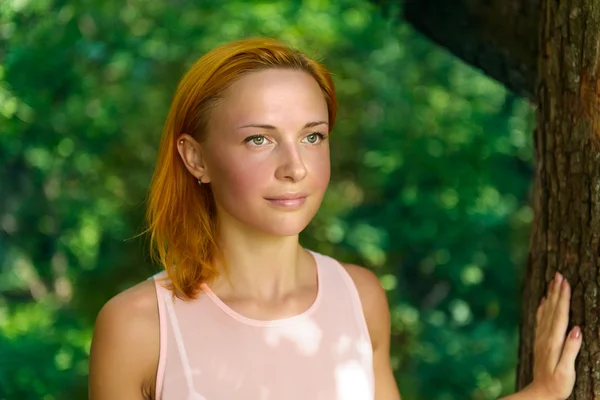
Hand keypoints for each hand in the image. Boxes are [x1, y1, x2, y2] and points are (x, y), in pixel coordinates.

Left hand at [529, 272, 581, 399]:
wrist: (540, 393)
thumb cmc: (557, 384)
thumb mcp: (567, 370)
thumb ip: (571, 350)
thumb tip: (576, 329)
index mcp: (554, 342)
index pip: (560, 315)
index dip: (563, 298)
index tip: (565, 282)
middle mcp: (545, 337)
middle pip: (552, 309)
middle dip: (556, 291)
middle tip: (558, 274)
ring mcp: (541, 338)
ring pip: (546, 312)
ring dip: (549, 296)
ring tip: (552, 282)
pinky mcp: (540, 342)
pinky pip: (540, 320)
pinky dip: (542, 308)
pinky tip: (543, 301)